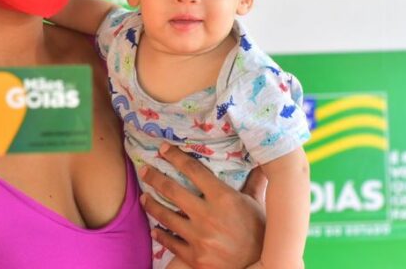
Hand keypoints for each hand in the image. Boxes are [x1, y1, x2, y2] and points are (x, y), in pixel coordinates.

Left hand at [140, 143, 265, 268]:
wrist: (260, 268)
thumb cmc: (260, 233)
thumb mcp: (256, 204)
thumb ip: (253, 181)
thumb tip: (261, 160)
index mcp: (224, 198)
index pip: (194, 170)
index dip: (175, 157)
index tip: (163, 149)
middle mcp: (208, 216)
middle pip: (172, 190)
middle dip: (154, 177)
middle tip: (144, 170)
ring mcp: (199, 238)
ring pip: (165, 216)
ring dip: (151, 204)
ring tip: (144, 197)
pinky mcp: (195, 258)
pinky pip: (170, 242)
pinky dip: (160, 234)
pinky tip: (155, 229)